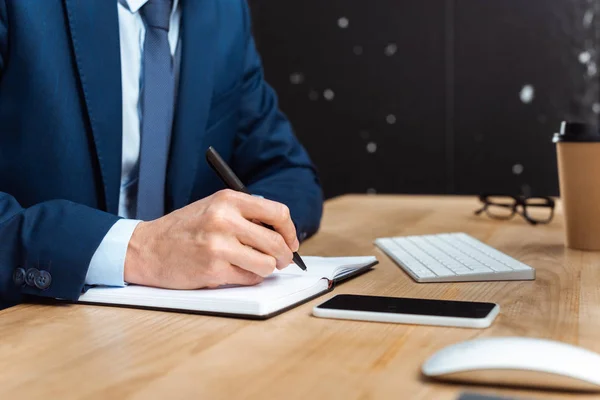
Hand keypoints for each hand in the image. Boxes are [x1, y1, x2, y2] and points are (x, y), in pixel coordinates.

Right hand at [124, 189, 299, 288]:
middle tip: (281, 260)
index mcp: (228, 199)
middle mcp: (224, 219)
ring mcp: (219, 246)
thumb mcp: (214, 207)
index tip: (291, 241)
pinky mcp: (213, 270)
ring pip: (267, 264)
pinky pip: (249, 278)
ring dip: (265, 269)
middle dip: (284, 256)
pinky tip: (234, 271)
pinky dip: (248, 278)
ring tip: (253, 265)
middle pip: (276, 242)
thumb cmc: (184, 229)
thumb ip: (246, 214)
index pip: (278, 213)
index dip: (290, 231)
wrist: (147, 248)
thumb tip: (283, 233)